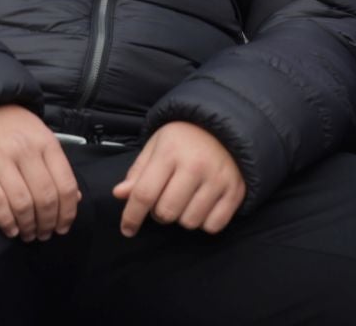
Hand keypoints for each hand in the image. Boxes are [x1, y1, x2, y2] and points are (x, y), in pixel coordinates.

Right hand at [0, 105, 81, 241]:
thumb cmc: (9, 126)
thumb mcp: (39, 137)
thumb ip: (56, 166)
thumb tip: (74, 198)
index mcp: (46, 143)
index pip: (65, 185)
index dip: (67, 212)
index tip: (64, 227)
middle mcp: (25, 150)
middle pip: (45, 197)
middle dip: (48, 223)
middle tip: (44, 235)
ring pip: (22, 203)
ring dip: (28, 226)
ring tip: (28, 235)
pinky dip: (6, 220)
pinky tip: (10, 229)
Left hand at [111, 122, 245, 238]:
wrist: (227, 125)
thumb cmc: (185, 138)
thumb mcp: (157, 146)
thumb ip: (138, 172)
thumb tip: (120, 194)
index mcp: (170, 152)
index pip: (144, 194)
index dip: (131, 217)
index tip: (127, 229)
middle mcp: (195, 165)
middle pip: (166, 213)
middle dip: (159, 213)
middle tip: (165, 199)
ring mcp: (218, 179)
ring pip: (189, 222)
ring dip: (182, 217)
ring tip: (186, 199)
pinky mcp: (235, 191)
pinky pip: (213, 225)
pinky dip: (205, 222)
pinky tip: (203, 205)